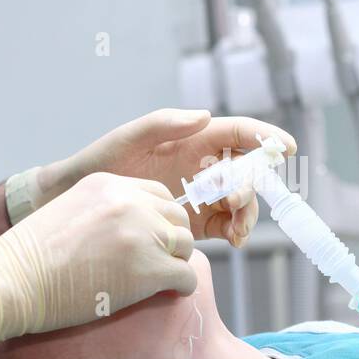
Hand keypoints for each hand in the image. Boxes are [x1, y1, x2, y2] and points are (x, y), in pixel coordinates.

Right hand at [0, 173, 196, 353]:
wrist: (12, 281)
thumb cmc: (30, 257)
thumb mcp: (69, 211)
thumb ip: (104, 212)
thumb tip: (130, 234)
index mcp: (109, 184)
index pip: (159, 194)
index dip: (159, 220)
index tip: (152, 240)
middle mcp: (129, 202)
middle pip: (177, 218)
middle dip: (172, 241)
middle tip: (159, 262)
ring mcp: (141, 233)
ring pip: (186, 245)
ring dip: (176, 264)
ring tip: (160, 281)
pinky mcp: (149, 268)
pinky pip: (186, 277)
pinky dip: (180, 288)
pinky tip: (165, 295)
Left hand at [27, 109, 296, 246]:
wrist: (72, 204)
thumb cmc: (98, 164)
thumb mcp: (127, 139)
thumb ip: (164, 123)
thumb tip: (204, 117)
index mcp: (191, 140)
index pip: (237, 134)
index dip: (264, 137)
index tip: (285, 148)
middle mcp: (201, 166)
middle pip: (245, 171)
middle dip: (252, 185)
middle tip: (239, 200)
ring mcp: (199, 196)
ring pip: (240, 201)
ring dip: (247, 214)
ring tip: (236, 230)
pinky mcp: (193, 223)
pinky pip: (225, 226)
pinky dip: (235, 232)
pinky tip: (232, 241)